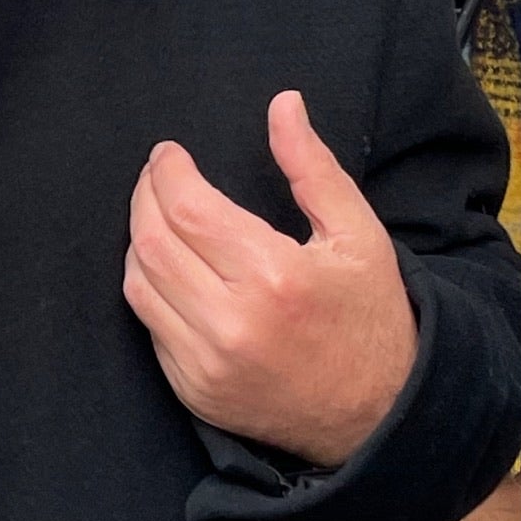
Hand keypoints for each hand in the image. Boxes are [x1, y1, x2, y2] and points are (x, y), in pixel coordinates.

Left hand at [123, 91, 417, 467]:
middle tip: (155, 177)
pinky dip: (149, 288)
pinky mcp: (194, 391)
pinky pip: (149, 327)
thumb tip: (283, 104)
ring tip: (156, 215)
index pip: (187, 208)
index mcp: (274, 278)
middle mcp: (232, 323)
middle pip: (152, 243)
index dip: (167, 172)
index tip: (168, 154)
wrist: (382, 416)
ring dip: (138, 241)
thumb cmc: (371, 316)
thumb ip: (312, 167)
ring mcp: (207, 364)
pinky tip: (167, 267)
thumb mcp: (359, 234)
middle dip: (144, 198)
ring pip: (139, 284)